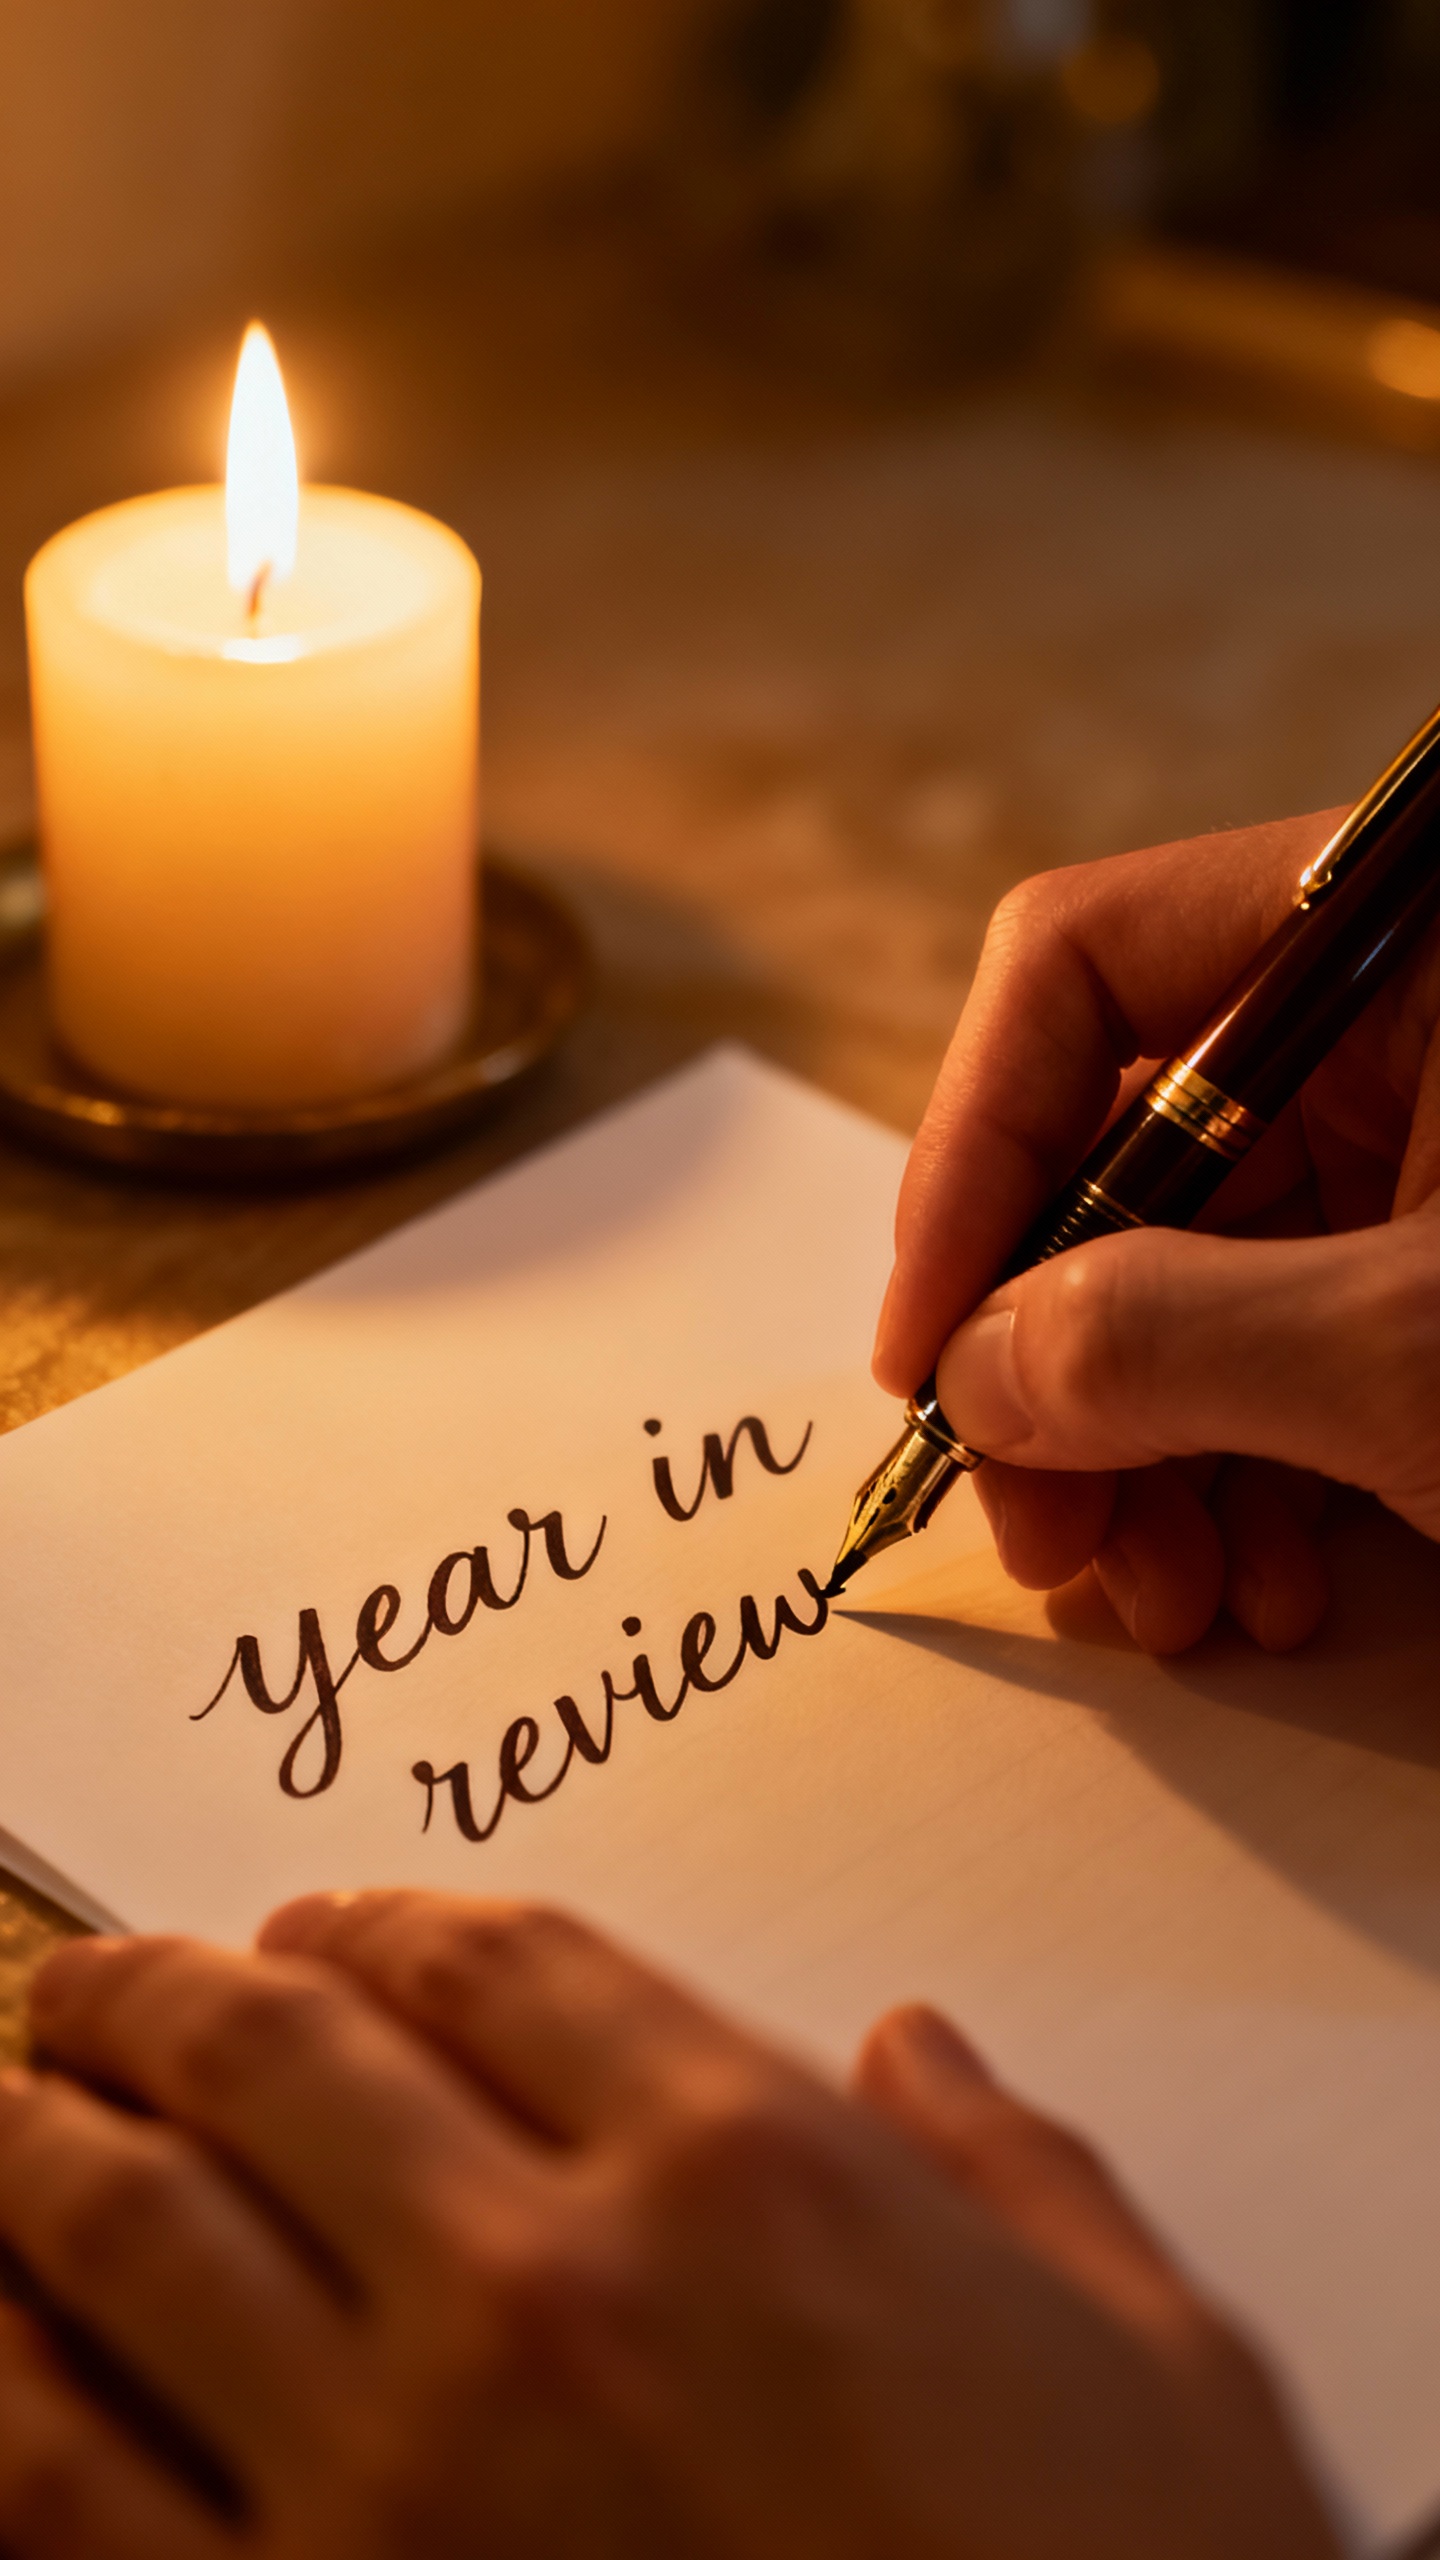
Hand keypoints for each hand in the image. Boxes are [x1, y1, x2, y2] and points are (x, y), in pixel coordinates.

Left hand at [0, 1894, 1336, 2558]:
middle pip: (279, 2057)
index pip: (499, 1961)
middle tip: (107, 1981)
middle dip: (163, 1994)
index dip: (384, 1921)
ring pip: (131, 2235)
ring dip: (34, 2139)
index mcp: (752, 2177)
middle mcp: (550, 2292)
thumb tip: (927, 2057)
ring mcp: (399, 2489)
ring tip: (6, 2092)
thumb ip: (1021, 2178)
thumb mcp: (1150, 2372)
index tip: (325, 1928)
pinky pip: (63, 2494)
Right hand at [874, 810, 1439, 1652]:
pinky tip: (1266, 1585)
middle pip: (1119, 1149)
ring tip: (1166, 1602)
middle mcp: (1392, 1013)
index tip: (928, 1348)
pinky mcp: (1435, 1259)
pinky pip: (1282, 1337)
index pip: (1083, 964)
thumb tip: (974, 1371)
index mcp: (1405, 930)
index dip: (968, 1156)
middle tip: (1036, 1530)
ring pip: (1187, 1272)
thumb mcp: (1419, 1349)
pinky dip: (1246, 1471)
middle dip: (1059, 1367)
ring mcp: (1421, 1138)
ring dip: (1142, 1459)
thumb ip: (1176, 1339)